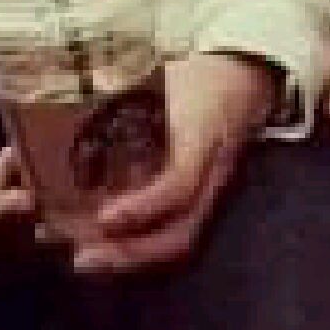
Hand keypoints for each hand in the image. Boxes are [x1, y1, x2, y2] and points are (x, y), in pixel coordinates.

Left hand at [72, 52, 278, 273]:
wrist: (247, 72)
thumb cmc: (203, 73)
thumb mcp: (169, 76)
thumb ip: (131, 87)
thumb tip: (85, 92)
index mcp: (202, 138)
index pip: (180, 184)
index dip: (143, 207)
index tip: (104, 217)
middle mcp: (212, 173)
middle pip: (181, 233)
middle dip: (131, 252)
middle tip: (82, 256)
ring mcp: (213, 188)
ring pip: (181, 239)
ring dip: (135, 256)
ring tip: (91, 258)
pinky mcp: (206, 191)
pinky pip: (179, 225)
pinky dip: (144, 239)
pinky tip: (113, 240)